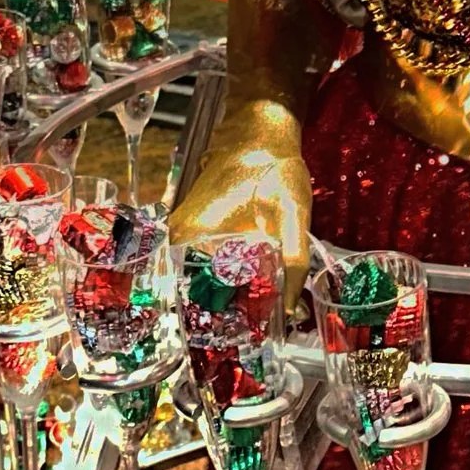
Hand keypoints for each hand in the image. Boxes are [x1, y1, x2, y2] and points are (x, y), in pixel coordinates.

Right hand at [166, 103, 315, 311]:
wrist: (258, 133)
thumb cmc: (273, 168)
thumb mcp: (292, 214)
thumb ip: (293, 262)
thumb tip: (291, 312)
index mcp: (191, 239)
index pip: (199, 299)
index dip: (229, 321)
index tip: (254, 336)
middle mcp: (176, 241)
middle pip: (200, 293)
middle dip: (231, 313)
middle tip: (263, 327)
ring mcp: (181, 235)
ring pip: (204, 280)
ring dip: (232, 296)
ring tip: (261, 312)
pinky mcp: (192, 232)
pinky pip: (206, 265)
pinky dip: (229, 277)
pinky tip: (253, 286)